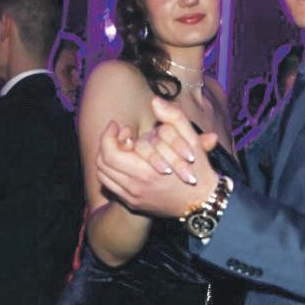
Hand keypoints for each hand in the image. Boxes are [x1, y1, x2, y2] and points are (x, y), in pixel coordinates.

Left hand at [95, 98, 218, 217]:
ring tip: (121, 147)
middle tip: (119, 134)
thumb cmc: (198, 168)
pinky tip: (124, 162)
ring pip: (104, 175)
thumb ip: (175, 117)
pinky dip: (111, 172)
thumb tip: (155, 101)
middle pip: (103, 163)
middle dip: (106, 144)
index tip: (117, 124)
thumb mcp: (192, 140)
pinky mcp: (132, 203)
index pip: (110, 152)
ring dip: (107, 158)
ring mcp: (133, 197)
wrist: (201, 201)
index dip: (109, 135)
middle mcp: (136, 187)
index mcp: (147, 171)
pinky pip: (110, 187)